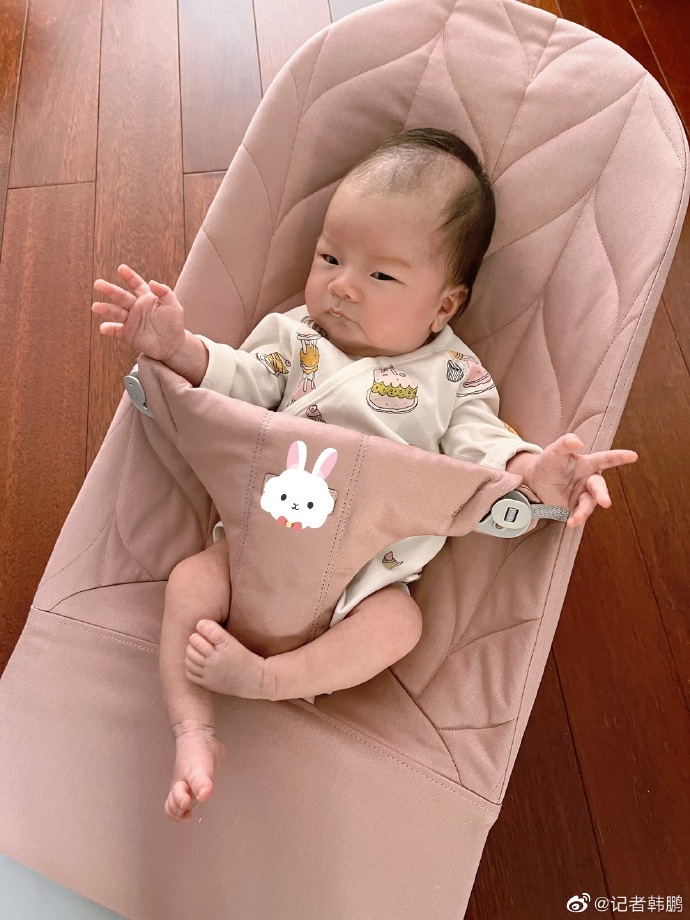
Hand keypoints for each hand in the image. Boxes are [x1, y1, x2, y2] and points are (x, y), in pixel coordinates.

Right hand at [92, 264, 185, 361]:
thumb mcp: (173, 305)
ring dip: (106, 309)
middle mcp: (136, 307)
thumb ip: (164, 292)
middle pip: (121, 296)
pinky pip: (116, 330)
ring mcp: (130, 320)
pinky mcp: (127, 334)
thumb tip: (152, 281)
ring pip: (116, 312)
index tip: (121, 268)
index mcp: (146, 298)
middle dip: (109, 290)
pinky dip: (109, 329)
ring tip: (95, 307)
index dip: (129, 276)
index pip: (136, 284)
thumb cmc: (174, 324)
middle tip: (98, 284)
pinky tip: (103, 328)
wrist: (172, 345)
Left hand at [523, 433, 637, 527]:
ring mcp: (583, 494)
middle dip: (602, 494)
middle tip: (605, 502)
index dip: (619, 457)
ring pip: (589, 503)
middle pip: (599, 487)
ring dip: (585, 511)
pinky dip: (576, 519)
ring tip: (577, 518)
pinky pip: (579, 514)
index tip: (634, 456)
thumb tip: (578, 441)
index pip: (605, 459)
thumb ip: (565, 443)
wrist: (535, 481)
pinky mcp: (575, 506)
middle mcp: (589, 480)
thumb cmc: (549, 462)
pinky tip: (571, 523)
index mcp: (587, 464)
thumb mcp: (554, 451)